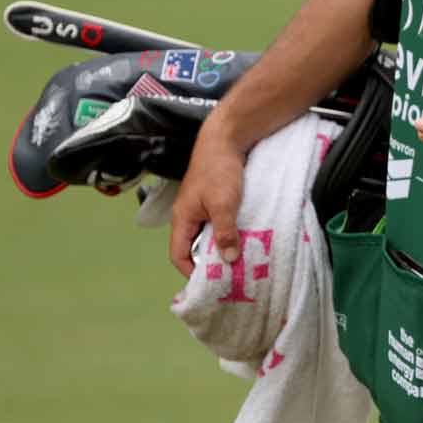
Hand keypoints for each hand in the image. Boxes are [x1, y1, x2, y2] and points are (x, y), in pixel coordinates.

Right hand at [170, 121, 246, 276]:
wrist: (225, 138)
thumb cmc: (219, 170)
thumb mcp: (223, 203)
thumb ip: (225, 232)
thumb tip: (229, 260)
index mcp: (183, 218)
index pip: (178, 255)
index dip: (190, 272)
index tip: (210, 284)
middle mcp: (188, 215)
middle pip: (192, 247)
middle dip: (208, 262)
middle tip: (229, 276)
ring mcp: (200, 206)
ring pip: (206, 235)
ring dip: (220, 247)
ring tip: (239, 260)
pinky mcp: (214, 199)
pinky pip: (217, 223)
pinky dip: (227, 233)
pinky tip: (243, 237)